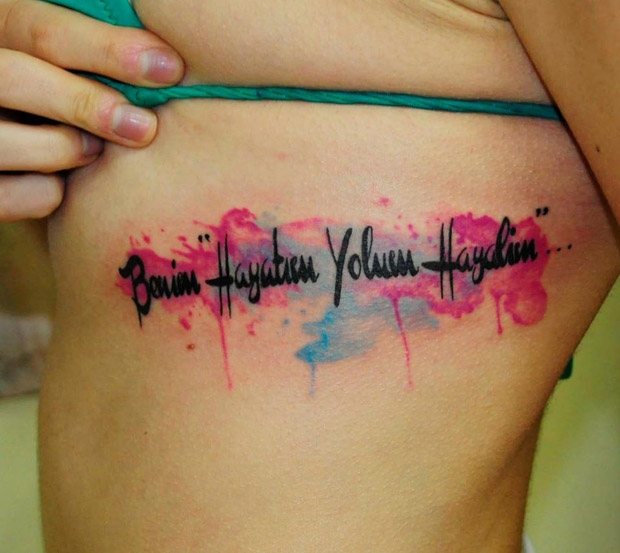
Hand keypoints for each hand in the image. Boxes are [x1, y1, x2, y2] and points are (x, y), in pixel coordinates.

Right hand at [0, 0, 184, 220]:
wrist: (11, 151)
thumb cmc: (53, 99)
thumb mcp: (58, 64)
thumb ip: (91, 57)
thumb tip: (167, 63)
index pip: (41, 30)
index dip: (108, 49)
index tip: (168, 68)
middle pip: (19, 79)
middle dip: (88, 103)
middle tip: (145, 127)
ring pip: (17, 141)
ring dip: (71, 149)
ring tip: (93, 150)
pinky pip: (22, 194)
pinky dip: (50, 194)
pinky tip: (62, 182)